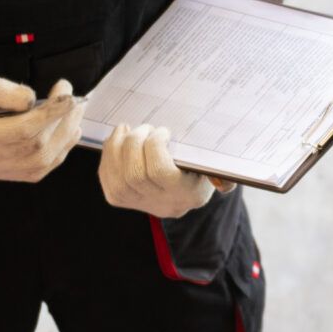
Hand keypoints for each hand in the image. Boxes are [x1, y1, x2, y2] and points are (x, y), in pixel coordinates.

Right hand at [0, 67, 84, 183]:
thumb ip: (1, 91)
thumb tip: (32, 99)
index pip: (22, 131)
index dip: (50, 114)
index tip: (67, 94)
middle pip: (35, 149)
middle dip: (62, 124)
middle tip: (75, 101)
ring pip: (39, 164)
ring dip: (63, 140)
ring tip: (75, 117)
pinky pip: (33, 170)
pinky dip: (54, 154)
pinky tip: (63, 136)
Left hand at [97, 123, 217, 218]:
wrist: (180, 195)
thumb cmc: (197, 171)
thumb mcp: (213, 168)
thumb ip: (221, 171)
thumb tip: (226, 183)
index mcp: (186, 193)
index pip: (160, 172)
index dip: (155, 146)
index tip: (163, 131)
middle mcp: (160, 203)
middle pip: (135, 173)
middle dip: (136, 142)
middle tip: (145, 128)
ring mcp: (136, 203)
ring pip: (117, 174)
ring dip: (119, 145)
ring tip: (129, 129)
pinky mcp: (117, 199)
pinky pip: (106, 175)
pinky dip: (109, 153)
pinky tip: (118, 139)